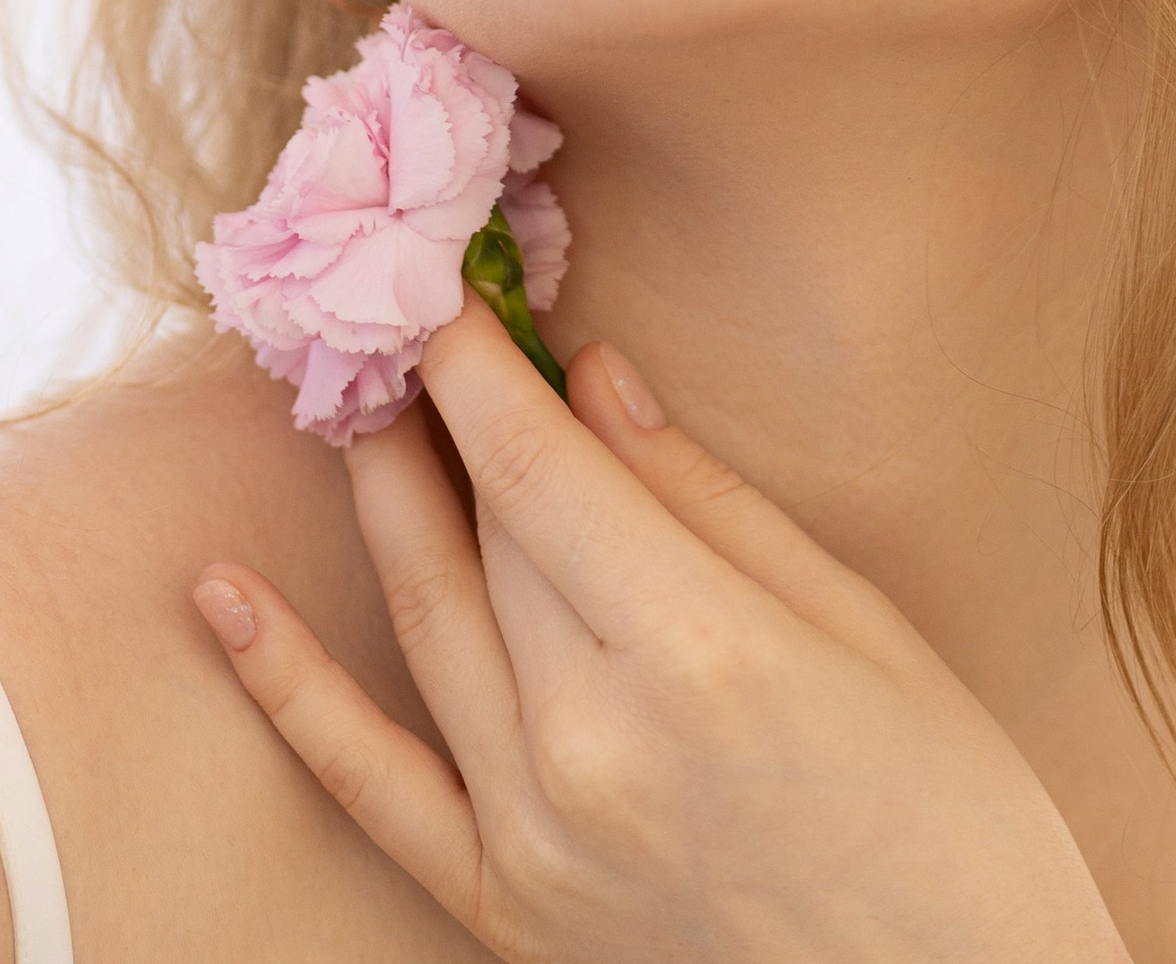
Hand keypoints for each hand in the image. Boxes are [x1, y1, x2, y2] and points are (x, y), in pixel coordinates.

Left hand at [192, 293, 1127, 962]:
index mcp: (701, 651)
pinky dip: (288, 688)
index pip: (536, 461)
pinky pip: (372, 782)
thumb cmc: (954, 818)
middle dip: (444, 405)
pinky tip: (221, 596)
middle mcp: (590, 741)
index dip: (474, 357)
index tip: (437, 275)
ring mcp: (535, 836)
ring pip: (426, 616)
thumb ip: (710, 499)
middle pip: (486, 526)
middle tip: (404, 305)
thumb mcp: (865, 627)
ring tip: (345, 389)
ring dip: (377, 491)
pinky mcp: (505, 910)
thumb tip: (594, 376)